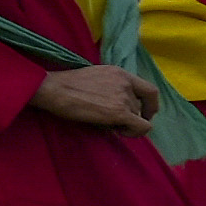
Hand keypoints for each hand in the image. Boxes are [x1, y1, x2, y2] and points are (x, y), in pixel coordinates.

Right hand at [32, 62, 155, 133]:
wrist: (55, 89)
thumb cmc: (66, 85)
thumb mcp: (95, 76)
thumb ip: (112, 85)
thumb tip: (117, 102)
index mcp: (120, 73)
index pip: (149, 90)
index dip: (150, 104)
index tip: (143, 112)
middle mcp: (126, 83)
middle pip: (141, 106)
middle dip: (132, 116)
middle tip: (116, 122)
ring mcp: (124, 97)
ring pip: (139, 117)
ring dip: (127, 123)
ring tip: (108, 123)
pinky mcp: (120, 112)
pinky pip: (142, 127)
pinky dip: (135, 132)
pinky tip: (120, 132)